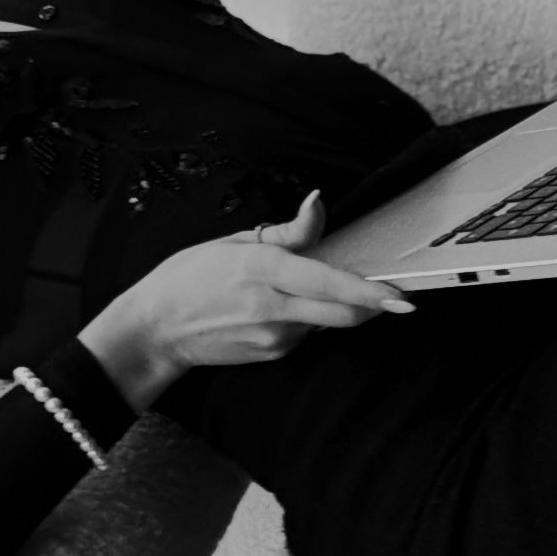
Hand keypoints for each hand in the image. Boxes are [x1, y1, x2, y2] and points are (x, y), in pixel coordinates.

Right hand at [78, 190, 415, 410]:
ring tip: (306, 288)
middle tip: (395, 293)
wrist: (155, 329)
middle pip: (343, 314)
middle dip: (374, 305)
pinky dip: (310, 318)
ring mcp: (274, 337)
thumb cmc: (190, 277)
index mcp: (263, 270)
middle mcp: (272, 307)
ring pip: (328, 322)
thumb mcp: (237, 242)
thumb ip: (289, 231)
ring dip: (336, 306)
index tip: (401, 295)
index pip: (329, 283)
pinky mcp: (274, 353)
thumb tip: (319, 202)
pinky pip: (307, 333)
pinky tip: (284, 307)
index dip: (370, 292)